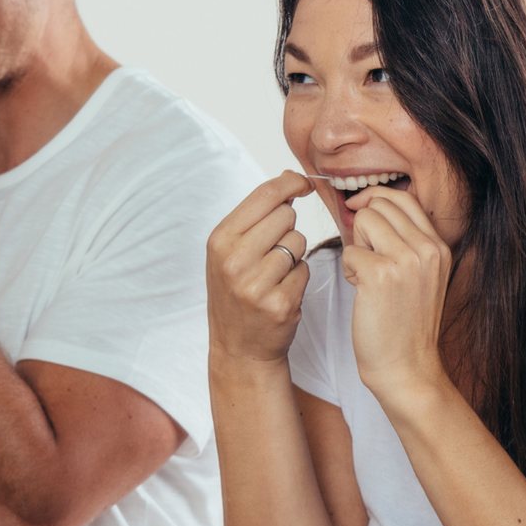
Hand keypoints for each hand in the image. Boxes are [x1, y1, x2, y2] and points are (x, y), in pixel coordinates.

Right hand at [206, 171, 313, 367]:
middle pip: (286, 216)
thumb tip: (292, 178)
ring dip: (294, 254)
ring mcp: (256, 283)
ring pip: (299, 242)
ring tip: (274, 274)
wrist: (238, 347)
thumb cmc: (235, 292)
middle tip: (271, 251)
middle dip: (287, 228)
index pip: (265, 195)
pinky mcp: (280, 303)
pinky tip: (282, 291)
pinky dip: (299, 277)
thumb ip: (256, 215)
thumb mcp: (229, 250)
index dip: (291, 184)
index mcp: (220, 240)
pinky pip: (306, 269)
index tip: (304, 184)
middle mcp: (234, 260)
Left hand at [340, 186, 453, 401]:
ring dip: (357, 249)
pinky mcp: (380, 275)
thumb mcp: (420, 275)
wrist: (406, 367)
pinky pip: (349, 252)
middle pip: (380, 205)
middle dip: (365, 228)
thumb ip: (405, 241)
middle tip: (370, 261)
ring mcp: (406, 260)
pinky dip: (349, 272)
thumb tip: (368, 207)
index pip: (404, 198)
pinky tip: (363, 293)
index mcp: (439, 246)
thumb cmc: (404, 323)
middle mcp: (427, 249)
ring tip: (368, 277)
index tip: (359, 209)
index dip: (375, 198)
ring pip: (364, 222)